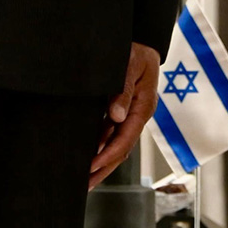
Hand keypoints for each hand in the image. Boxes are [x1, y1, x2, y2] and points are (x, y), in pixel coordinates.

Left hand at [90, 41, 159, 187]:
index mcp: (143, 106)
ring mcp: (131, 114)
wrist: (143, 42)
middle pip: (121, 149)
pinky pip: (112, 133)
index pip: (125, 138)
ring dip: (101, 161)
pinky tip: (88, 154)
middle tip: (85, 185)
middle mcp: (137, 114)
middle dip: (104, 168)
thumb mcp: (131, 64)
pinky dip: (100, 146)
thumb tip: (116, 116)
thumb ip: (123, 89)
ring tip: (84, 177)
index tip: (91, 167)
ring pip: (116, 144)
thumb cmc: (137, 50)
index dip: (107, 155)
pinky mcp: (123, 110)